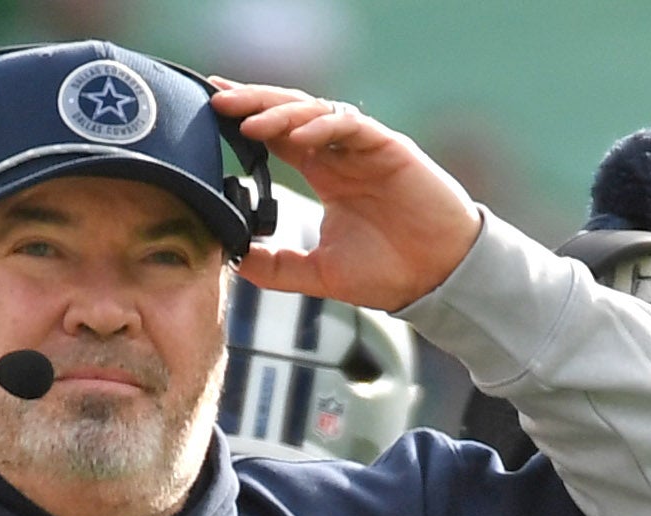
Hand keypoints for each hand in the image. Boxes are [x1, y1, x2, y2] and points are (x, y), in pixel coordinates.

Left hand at [214, 84, 483, 311]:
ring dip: (279, 112)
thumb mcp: (321, 274)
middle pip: (289, 113)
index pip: (278, 135)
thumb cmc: (390, 273)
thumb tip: (233, 261)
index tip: (211, 114)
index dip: (245, 120)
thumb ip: (278, 266)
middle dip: (251, 103)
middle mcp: (341, 155)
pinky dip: (321, 126)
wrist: (439, 279)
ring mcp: (364, 148)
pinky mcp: (388, 148)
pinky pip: (349, 124)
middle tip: (215, 101)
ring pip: (315, 111)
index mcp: (325, 175)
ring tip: (247, 121)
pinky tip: (296, 136)